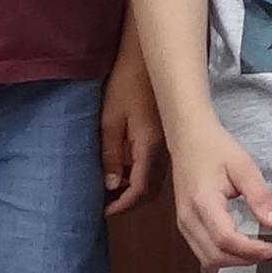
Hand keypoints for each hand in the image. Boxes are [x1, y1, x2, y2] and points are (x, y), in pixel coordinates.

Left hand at [99, 46, 164, 219]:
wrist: (147, 60)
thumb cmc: (125, 85)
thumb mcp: (110, 120)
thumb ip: (111, 155)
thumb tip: (112, 185)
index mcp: (149, 146)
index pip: (140, 188)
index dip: (123, 204)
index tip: (105, 211)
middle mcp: (163, 150)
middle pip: (151, 189)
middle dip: (130, 202)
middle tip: (107, 206)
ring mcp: (166, 144)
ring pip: (154, 179)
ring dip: (134, 189)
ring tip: (112, 192)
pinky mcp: (163, 138)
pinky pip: (153, 166)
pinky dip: (139, 176)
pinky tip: (123, 172)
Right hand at [169, 119, 271, 269]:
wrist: (188, 138)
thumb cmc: (215, 148)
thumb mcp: (245, 167)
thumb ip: (260, 196)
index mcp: (203, 202)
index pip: (226, 239)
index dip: (250, 250)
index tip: (270, 248)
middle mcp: (188, 216)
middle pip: (214, 256)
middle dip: (243, 260)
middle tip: (267, 250)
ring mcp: (183, 222)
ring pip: (205, 258)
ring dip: (232, 261)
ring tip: (255, 250)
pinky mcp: (184, 223)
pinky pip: (200, 250)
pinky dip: (221, 254)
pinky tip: (239, 245)